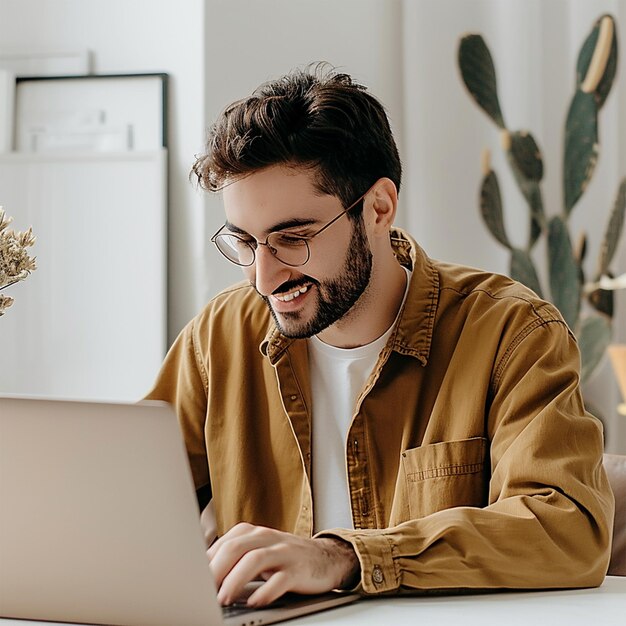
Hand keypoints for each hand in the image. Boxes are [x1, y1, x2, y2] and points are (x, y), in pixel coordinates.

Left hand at [207, 522, 359, 606]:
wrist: (325, 558)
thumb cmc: (284, 558)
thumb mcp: (257, 551)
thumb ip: (233, 559)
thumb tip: (202, 575)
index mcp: (252, 532)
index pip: (223, 544)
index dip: (206, 563)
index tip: (192, 582)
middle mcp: (267, 537)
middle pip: (236, 548)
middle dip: (216, 570)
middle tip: (202, 591)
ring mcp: (284, 552)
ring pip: (256, 560)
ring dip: (236, 580)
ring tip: (224, 599)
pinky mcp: (298, 569)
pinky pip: (281, 579)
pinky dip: (265, 590)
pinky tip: (254, 601)